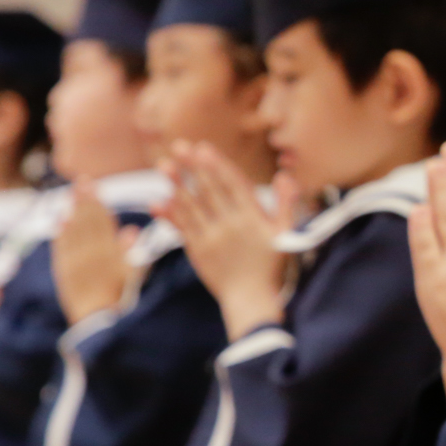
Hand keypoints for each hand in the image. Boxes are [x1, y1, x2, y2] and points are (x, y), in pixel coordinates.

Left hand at [51, 181, 139, 325]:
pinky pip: (61, 248)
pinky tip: (60, 222)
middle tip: (80, 180)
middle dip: (83, 200)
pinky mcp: (65, 274)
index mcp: (108, 253)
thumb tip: (132, 231)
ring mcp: (75, 263)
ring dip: (72, 211)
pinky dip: (60, 234)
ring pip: (73, 231)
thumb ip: (131, 254)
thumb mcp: (133, 277)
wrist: (99, 324)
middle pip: (86, 221)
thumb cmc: (123, 300)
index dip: (96, 201)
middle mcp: (89, 255)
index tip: (92, 183)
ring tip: (70, 194)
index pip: (101, 220)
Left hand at [162, 141, 285, 339]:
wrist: (251, 300)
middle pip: (209, 190)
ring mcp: (212, 238)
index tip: (203, 148)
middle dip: (193, 167)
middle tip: (179, 145)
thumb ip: (287, 204)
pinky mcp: (198, 251)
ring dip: (177, 185)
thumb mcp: (287, 234)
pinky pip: (182, 229)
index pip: (232, 185)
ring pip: (192, 206)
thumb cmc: (272, 266)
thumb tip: (286, 176)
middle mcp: (230, 225)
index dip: (216, 165)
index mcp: (253, 218)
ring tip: (164, 165)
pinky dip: (169, 215)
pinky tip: (157, 201)